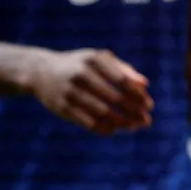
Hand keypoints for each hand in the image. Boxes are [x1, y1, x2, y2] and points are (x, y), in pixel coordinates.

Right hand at [27, 49, 152, 133]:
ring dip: (122, 122)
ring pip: (102, 113)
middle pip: (115, 98)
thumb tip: (145, 84)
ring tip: (134, 127)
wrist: (40, 71)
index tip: (150, 106)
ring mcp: (70, 92)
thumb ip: (123, 69)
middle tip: (146, 121)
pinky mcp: (62, 107)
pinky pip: (87, 122)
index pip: (123, 80)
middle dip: (134, 112)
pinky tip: (114, 130)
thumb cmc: (79, 64)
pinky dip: (103, 128)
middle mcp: (82, 75)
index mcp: (95, 60)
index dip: (138, 95)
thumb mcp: (99, 59)